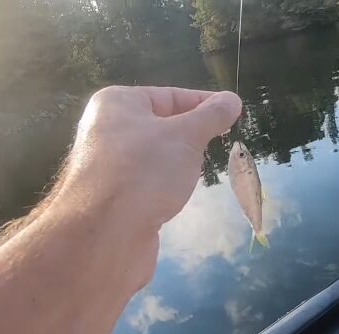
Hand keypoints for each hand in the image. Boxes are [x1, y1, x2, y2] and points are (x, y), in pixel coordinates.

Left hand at [57, 86, 241, 229]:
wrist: (105, 233)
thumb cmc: (145, 171)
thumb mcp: (186, 136)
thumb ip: (211, 116)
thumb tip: (232, 99)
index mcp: (117, 103)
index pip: (170, 95)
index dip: (204, 103)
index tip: (232, 113)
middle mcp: (107, 129)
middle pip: (161, 125)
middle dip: (192, 135)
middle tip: (218, 144)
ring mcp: (108, 164)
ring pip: (155, 155)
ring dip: (179, 162)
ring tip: (197, 171)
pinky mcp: (113, 196)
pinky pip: (147, 180)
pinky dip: (165, 185)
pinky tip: (176, 195)